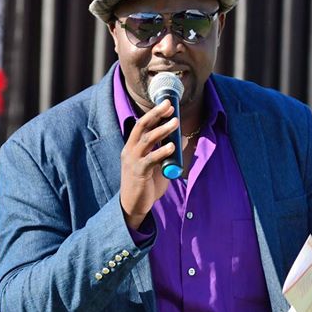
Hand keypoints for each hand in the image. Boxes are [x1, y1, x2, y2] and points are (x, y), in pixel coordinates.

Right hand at [120, 100, 178, 229]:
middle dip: (156, 114)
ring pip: (147, 140)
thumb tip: (181, 141)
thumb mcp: (158, 166)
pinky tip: (172, 146)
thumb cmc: (146, 185)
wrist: (133, 206)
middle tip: (169, 105)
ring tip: (175, 122)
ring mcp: (133, 161)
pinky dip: (162, 151)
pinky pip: (150, 159)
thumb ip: (166, 154)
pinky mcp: (138, 172)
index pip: (143, 125)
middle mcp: (130, 150)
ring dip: (162, 130)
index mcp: (133, 147)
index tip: (168, 105)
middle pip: (142, 126)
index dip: (155, 114)